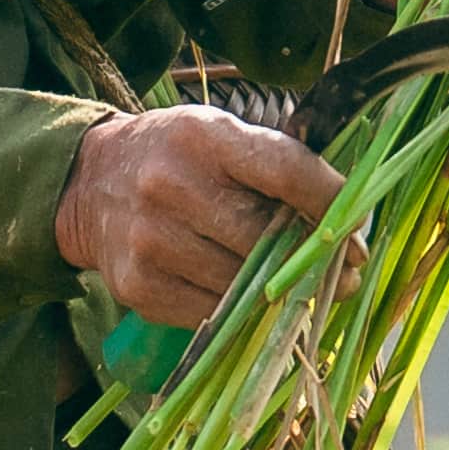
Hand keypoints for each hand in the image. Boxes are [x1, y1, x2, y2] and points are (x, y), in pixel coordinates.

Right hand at [54, 104, 339, 330]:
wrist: (89, 185)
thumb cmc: (176, 157)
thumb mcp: (220, 135)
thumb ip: (276, 165)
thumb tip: (348, 215)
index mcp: (203, 136)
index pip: (285, 171)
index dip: (331, 203)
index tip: (358, 228)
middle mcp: (171, 185)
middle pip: (265, 236)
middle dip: (315, 260)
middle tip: (348, 274)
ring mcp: (151, 240)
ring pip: (242, 284)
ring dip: (282, 293)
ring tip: (308, 290)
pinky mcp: (138, 287)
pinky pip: (211, 314)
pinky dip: (241, 312)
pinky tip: (256, 302)